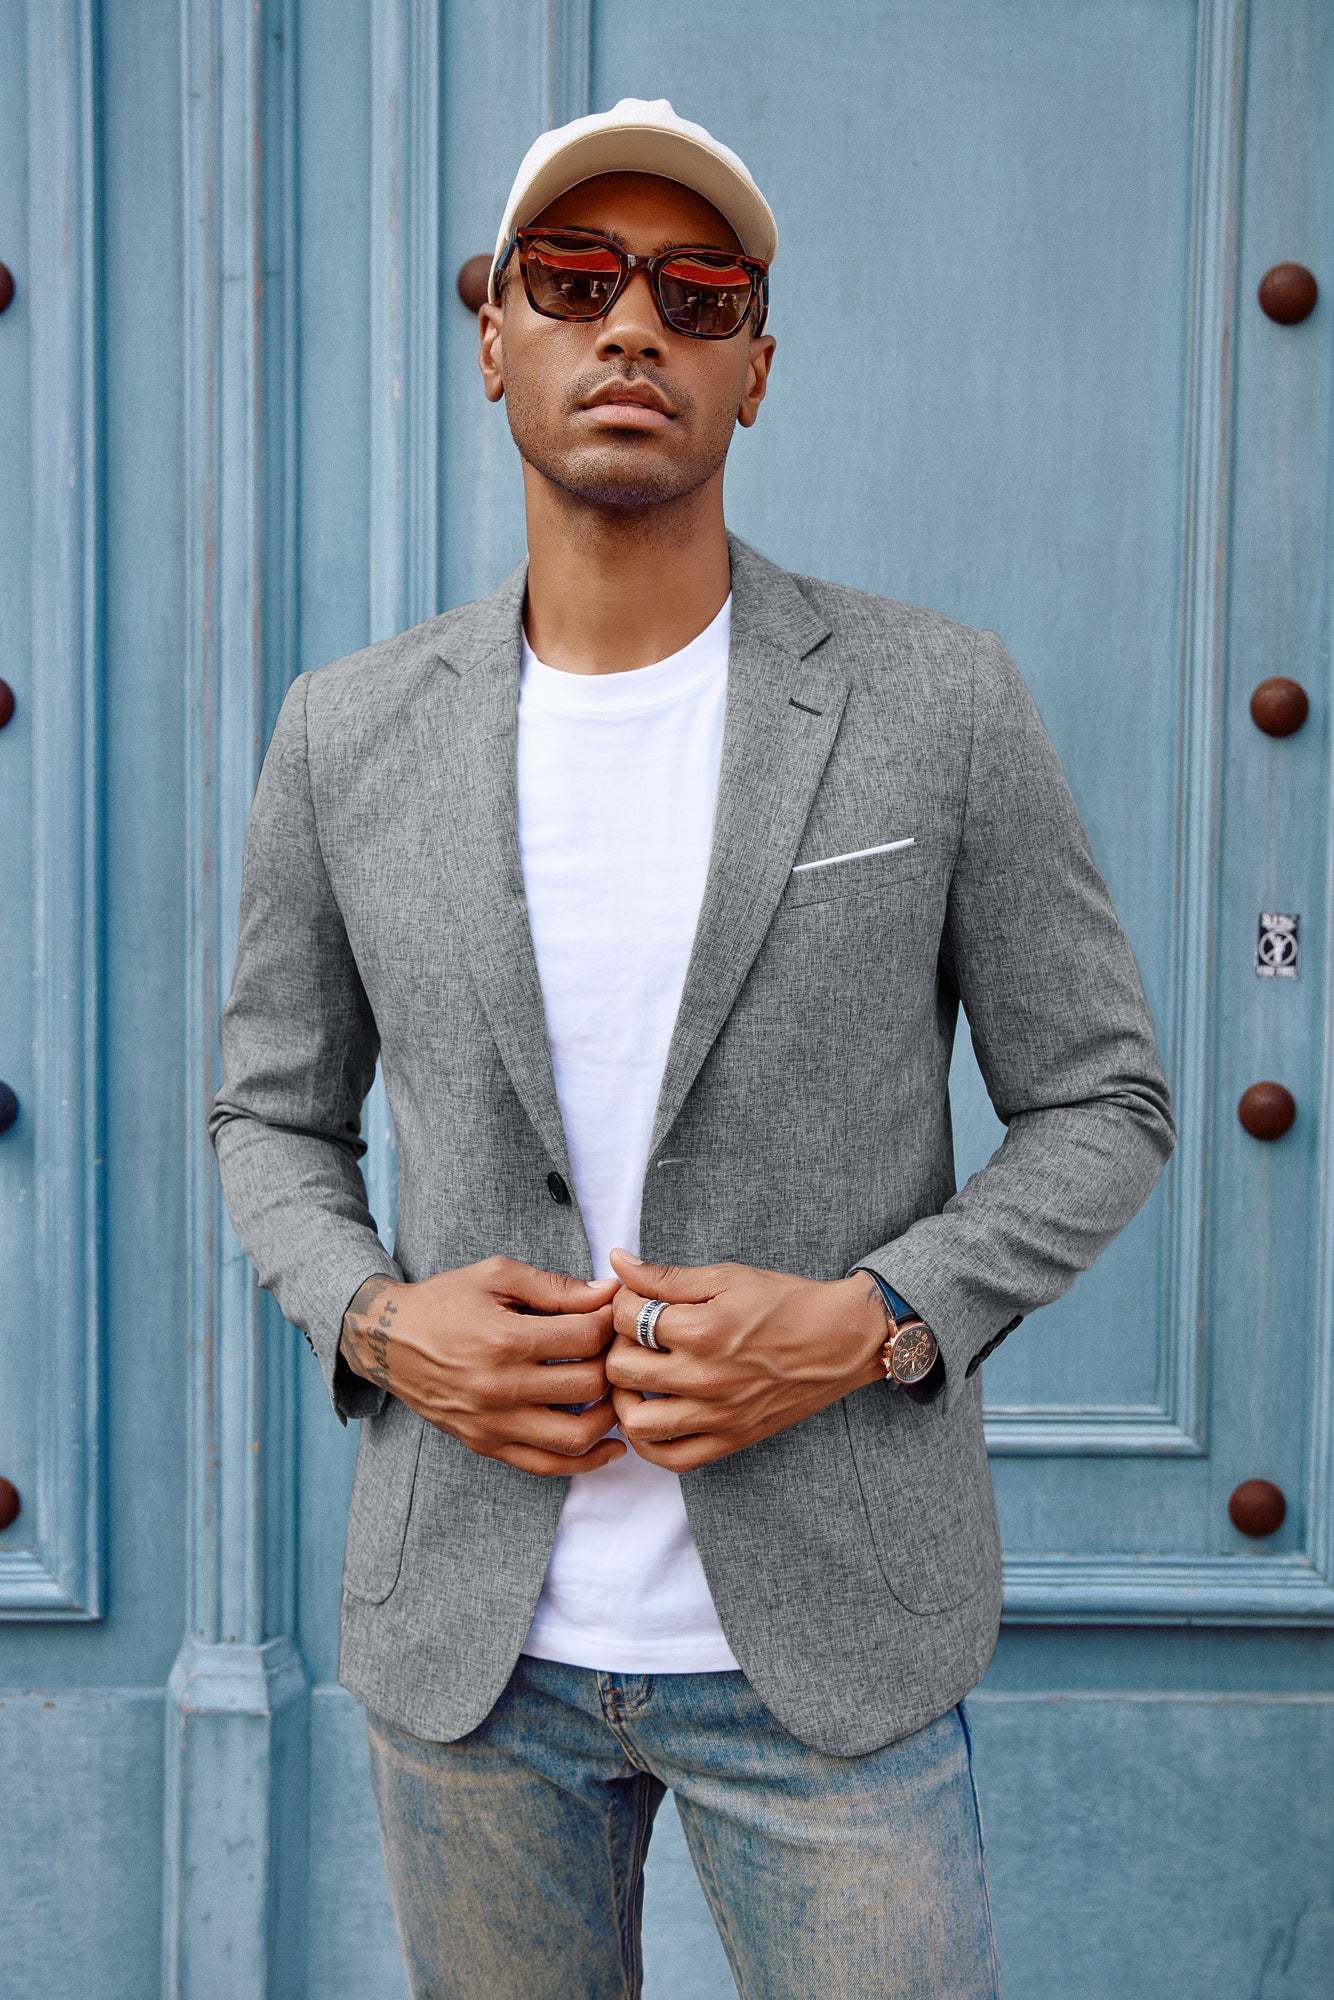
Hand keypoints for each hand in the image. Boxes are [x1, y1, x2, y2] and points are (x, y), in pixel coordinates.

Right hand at [340, 1256, 626, 1475]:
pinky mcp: (486, 1444)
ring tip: (616, 1395)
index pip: (585, 1339)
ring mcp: (492, 1422)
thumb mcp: (497, 1276)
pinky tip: (609, 1447)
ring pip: (575, 1436)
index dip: (608, 1324)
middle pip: (588, 1385)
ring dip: (608, 1417)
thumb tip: (608, 1294)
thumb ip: (555, 1287)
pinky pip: (546, 1466)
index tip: (609, 1317)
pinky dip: (585, 1462)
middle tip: (615, 1353)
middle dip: (612, 1365)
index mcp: (505, 1338)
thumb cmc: (445, 1301)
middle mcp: (500, 1387)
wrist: (388, 1340)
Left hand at [602, 1249, 884, 1470]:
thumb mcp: (726, 1277)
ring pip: (637, 1422)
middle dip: (616, 1347)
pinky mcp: (732, 1439)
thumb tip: (616, 1261)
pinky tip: (651, 1416)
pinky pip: (673, 1458)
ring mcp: (718, 1415)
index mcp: (703, 1330)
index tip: (633, 1302)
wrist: (841, 1339)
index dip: (620, 1304)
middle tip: (631, 1338)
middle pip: (621, 1370)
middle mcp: (706, 1378)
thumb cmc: (786, 1302)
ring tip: (636, 1379)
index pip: (626, 1320)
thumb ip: (667, 1276)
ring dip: (624, 1398)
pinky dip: (649, 1443)